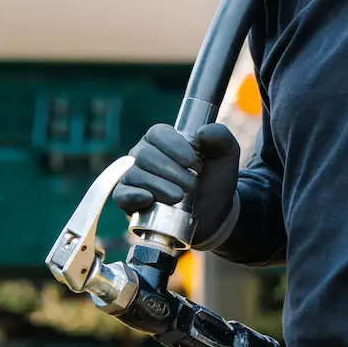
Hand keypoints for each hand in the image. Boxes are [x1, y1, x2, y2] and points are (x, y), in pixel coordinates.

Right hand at [111, 122, 241, 245]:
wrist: (214, 215)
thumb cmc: (215, 180)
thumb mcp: (226, 156)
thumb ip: (221, 137)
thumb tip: (203, 132)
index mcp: (163, 139)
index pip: (157, 133)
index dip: (174, 146)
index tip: (194, 162)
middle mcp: (144, 155)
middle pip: (145, 154)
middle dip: (171, 171)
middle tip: (192, 185)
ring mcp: (134, 177)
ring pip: (135, 175)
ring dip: (160, 186)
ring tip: (180, 197)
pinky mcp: (129, 200)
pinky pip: (121, 194)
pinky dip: (134, 196)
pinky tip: (150, 200)